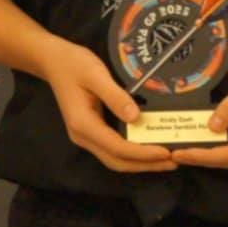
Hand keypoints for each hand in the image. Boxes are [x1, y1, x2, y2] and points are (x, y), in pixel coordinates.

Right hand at [39, 37, 175, 172]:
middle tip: (174, 162)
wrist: (53, 61)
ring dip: (140, 162)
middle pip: (117, 161)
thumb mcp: (95, 74)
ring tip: (166, 159)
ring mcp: (85, 136)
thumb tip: (135, 117)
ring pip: (115, 159)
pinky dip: (132, 154)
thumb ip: (115, 96)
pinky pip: (113, 150)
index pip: (117, 148)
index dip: (143, 153)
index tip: (166, 152)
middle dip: (145, 165)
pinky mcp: (90, 132)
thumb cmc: (74, 64)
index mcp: (83, 124)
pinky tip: (148, 148)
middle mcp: (83, 137)